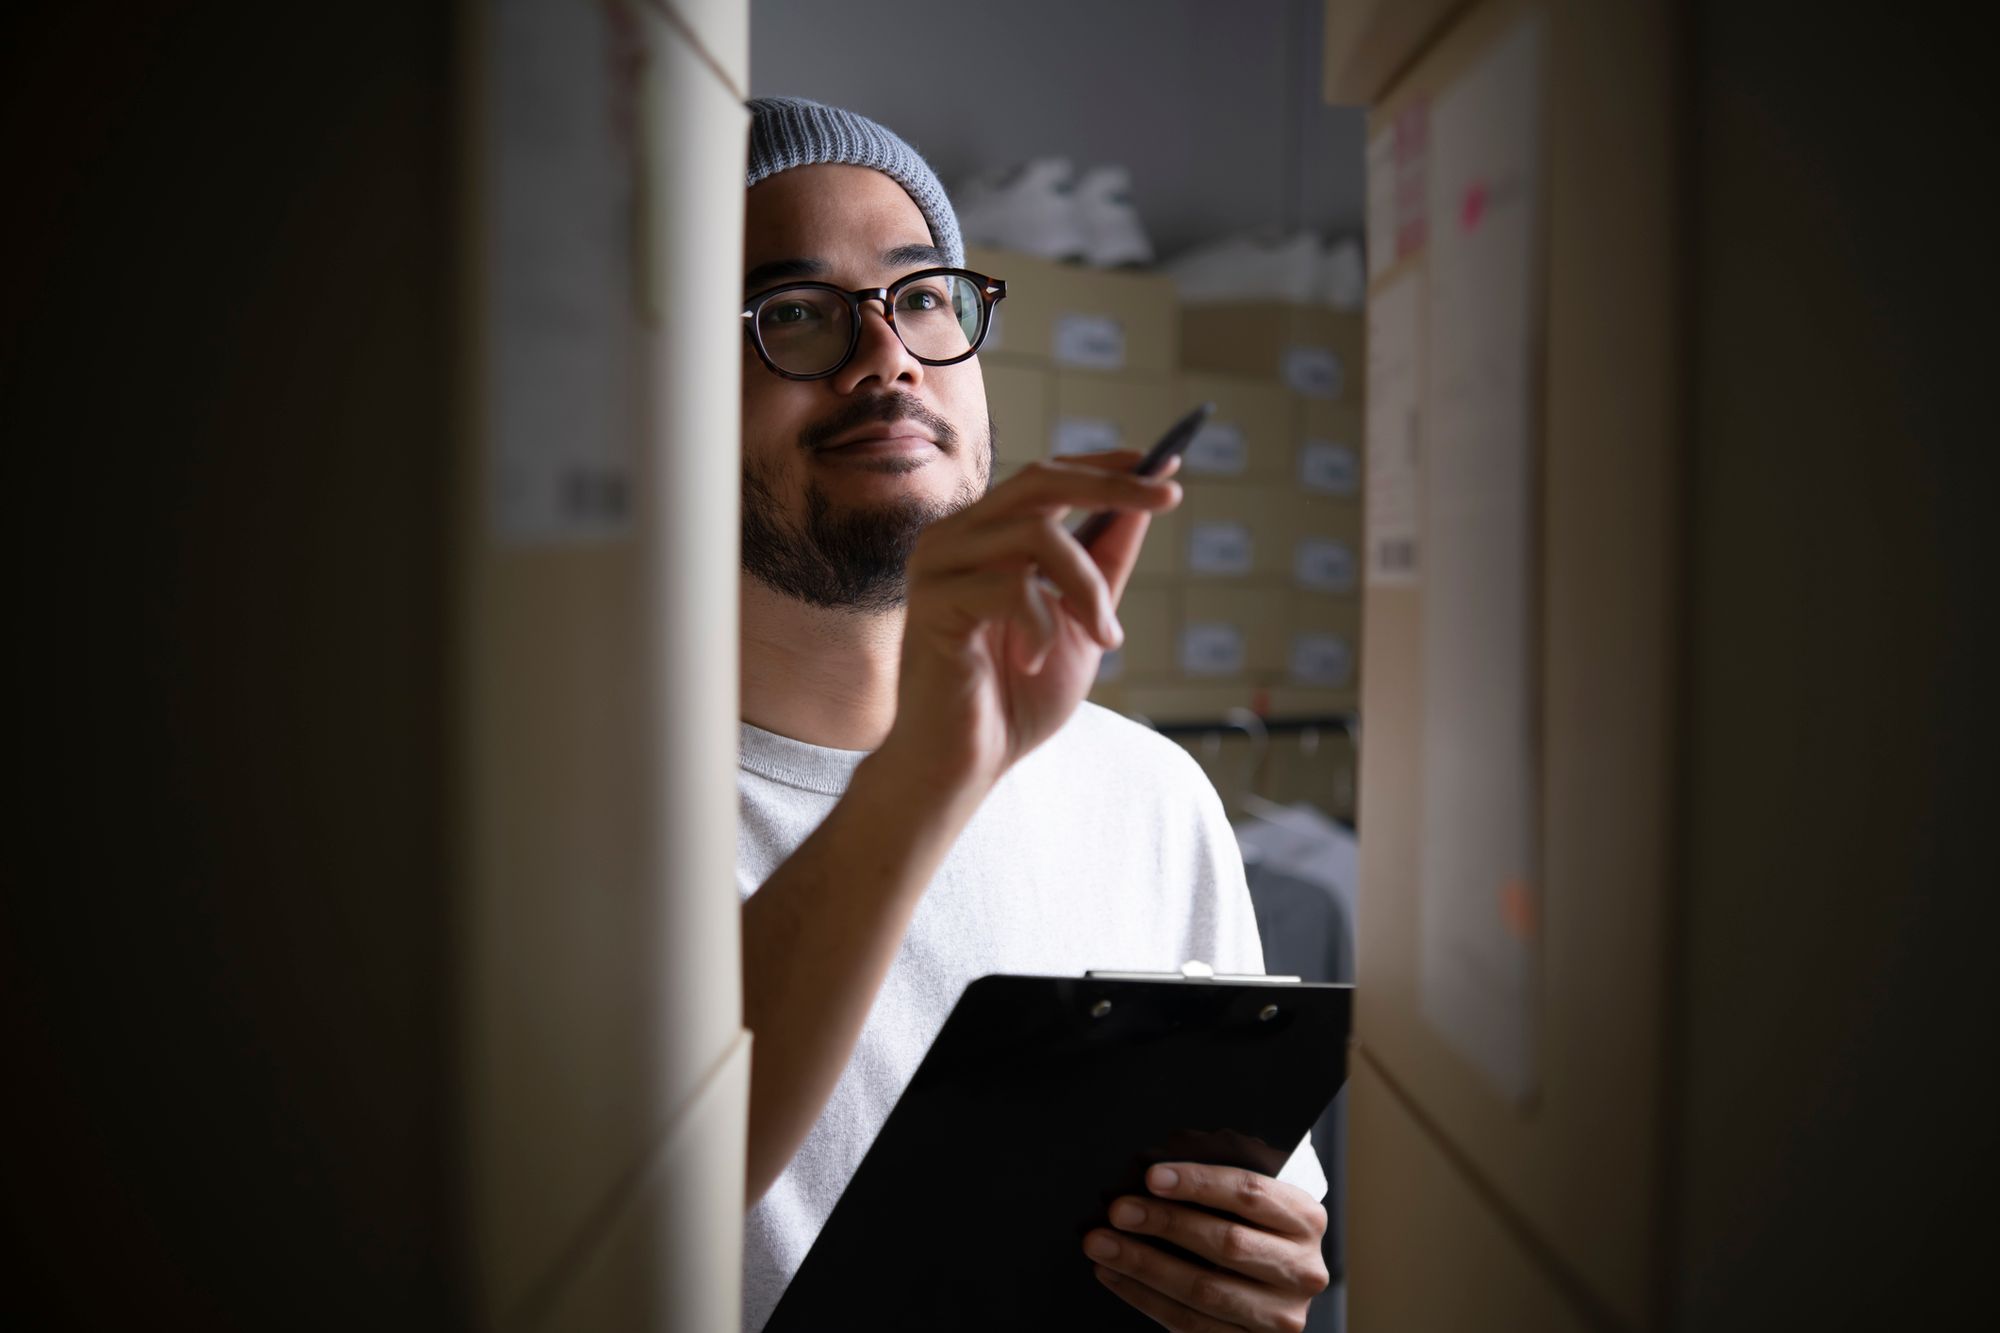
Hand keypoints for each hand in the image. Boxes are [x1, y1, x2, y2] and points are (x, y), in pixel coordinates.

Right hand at [878, 450, 1180, 793]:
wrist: (963, 763)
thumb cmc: (1015, 697)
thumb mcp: (1080, 623)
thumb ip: (1104, 565)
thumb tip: (1143, 504)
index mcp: (986, 536)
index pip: (1047, 477)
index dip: (1106, 466)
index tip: (1165, 461)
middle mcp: (956, 537)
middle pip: (1040, 480)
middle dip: (1113, 486)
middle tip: (1168, 499)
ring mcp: (937, 564)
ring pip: (1038, 535)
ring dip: (1088, 589)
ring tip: (1103, 639)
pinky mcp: (931, 602)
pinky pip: (1011, 589)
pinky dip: (1043, 628)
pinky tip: (1034, 664)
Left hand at [1082, 1162, 1330, 1331]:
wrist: (1272, 1293)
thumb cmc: (1253, 1232)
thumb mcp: (1252, 1207)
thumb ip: (1218, 1192)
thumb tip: (1151, 1177)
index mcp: (1305, 1219)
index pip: (1251, 1193)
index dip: (1200, 1183)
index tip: (1153, 1177)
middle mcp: (1302, 1269)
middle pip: (1227, 1243)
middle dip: (1165, 1224)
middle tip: (1118, 1210)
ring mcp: (1280, 1314)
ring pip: (1204, 1289)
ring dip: (1144, 1265)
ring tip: (1101, 1244)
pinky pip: (1190, 1324)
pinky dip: (1144, 1297)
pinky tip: (1115, 1274)